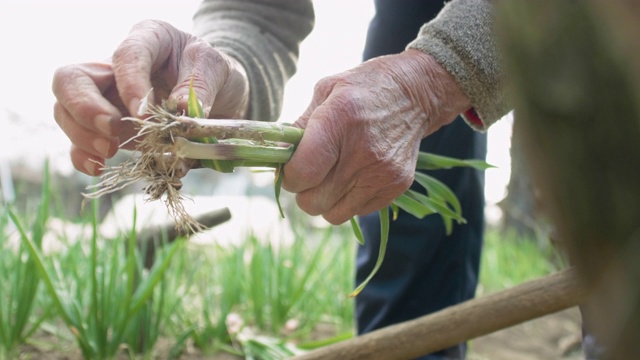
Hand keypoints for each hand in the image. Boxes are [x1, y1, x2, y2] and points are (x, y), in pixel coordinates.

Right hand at [52, 19, 248, 175]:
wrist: (220, 96)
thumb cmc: (214, 74)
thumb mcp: (216, 70)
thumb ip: (199, 87)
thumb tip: (178, 111)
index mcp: (147, 40)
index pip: (125, 56)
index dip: (130, 84)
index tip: (144, 114)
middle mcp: (116, 68)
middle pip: (72, 80)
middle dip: (85, 108)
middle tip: (111, 132)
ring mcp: (107, 99)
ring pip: (66, 111)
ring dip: (82, 135)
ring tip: (110, 152)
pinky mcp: (110, 128)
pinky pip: (81, 141)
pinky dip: (84, 156)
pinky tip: (99, 167)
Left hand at [282, 50, 469, 223]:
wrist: (415, 94)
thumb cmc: (362, 89)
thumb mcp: (325, 91)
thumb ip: (299, 126)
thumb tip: (276, 155)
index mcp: (340, 120)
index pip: (301, 174)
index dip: (289, 176)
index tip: (292, 166)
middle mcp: (363, 151)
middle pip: (313, 201)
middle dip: (304, 190)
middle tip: (312, 171)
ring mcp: (383, 173)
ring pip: (333, 214)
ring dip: (326, 199)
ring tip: (333, 175)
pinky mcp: (397, 186)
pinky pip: (356, 213)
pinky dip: (349, 200)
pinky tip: (355, 175)